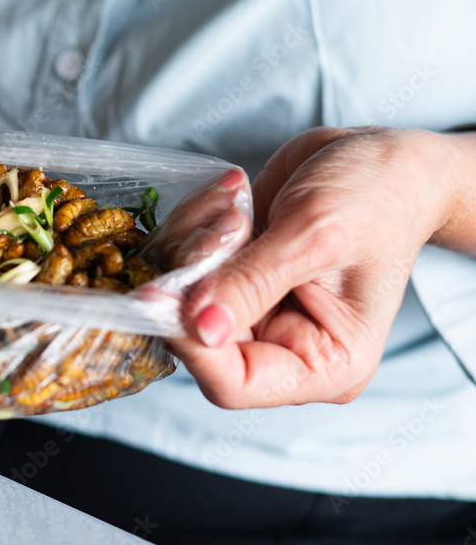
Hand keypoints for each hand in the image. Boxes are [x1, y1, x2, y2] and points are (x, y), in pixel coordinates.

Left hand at [169, 126, 468, 407]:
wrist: (383, 160)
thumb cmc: (377, 199)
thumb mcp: (317, 237)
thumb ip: (253, 284)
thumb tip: (199, 329)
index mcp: (322, 364)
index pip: (233, 384)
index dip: (189, 344)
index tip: (161, 293)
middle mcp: (280, 346)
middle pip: (193, 338)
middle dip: (196, 274)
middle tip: (228, 224)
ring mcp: (250, 312)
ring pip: (179, 294)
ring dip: (198, 238)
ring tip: (239, 204)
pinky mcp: (229, 277)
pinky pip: (181, 260)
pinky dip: (196, 221)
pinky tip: (234, 194)